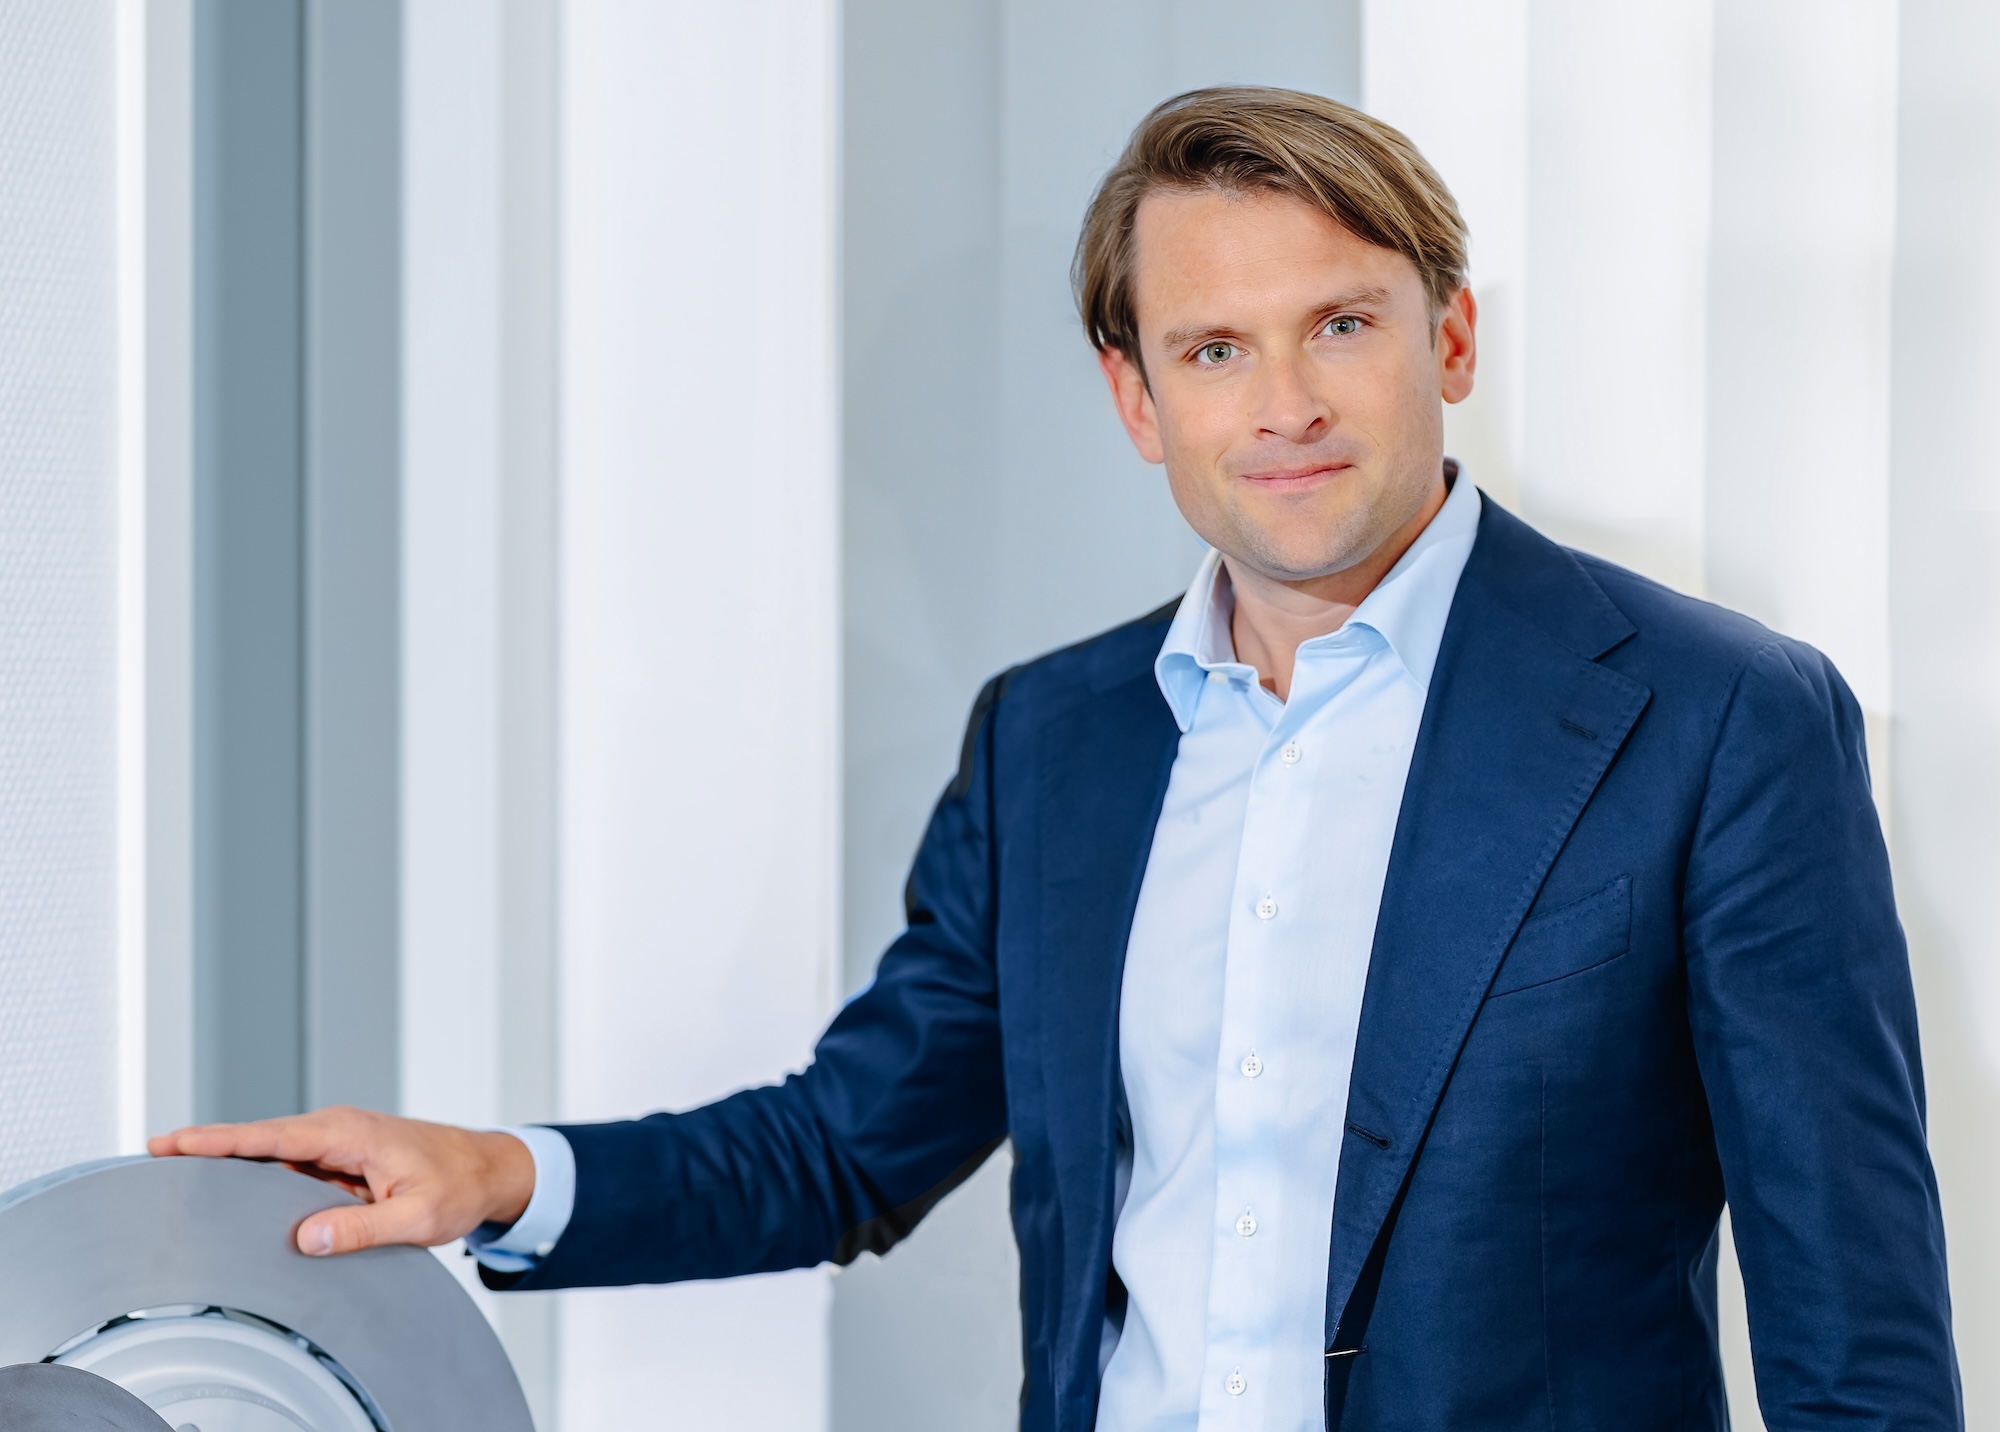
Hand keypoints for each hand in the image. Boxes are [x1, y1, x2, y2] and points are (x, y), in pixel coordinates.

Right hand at [147, 1106, 536, 1257]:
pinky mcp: (339, 1162)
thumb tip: (307, 1237)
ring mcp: (336, 1146)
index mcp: (348, 1134)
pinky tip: (234, 1199)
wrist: (488, 1171)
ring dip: (231, 1166)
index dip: (215, 1140)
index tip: (168, 1141)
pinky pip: (290, 1171)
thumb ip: (362, 1228)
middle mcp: (336, 1132)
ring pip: (271, 1158)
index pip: (269, 1137)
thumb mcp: (417, 1218)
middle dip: (206, 1148)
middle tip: (152, 1160)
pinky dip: (261, 1180)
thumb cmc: (459, 1186)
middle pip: (258, 1142)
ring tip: (179, 1183)